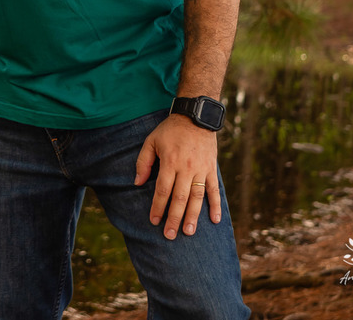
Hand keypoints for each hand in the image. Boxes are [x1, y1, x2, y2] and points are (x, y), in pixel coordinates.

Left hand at [134, 114, 220, 238]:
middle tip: (169, 235)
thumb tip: (137, 183)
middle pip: (180, 197)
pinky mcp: (212, 169)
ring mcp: (201, 169)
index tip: (154, 221)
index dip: (158, 206)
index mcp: (170, 161)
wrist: (196, 117)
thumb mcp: (151, 141)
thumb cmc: (170, 130)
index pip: (163, 189)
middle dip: (174, 217)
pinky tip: (215, 220)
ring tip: (189, 232)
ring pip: (197, 197)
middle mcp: (186, 168)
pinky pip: (215, 190)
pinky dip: (216, 205)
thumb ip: (143, 162)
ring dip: (193, 216)